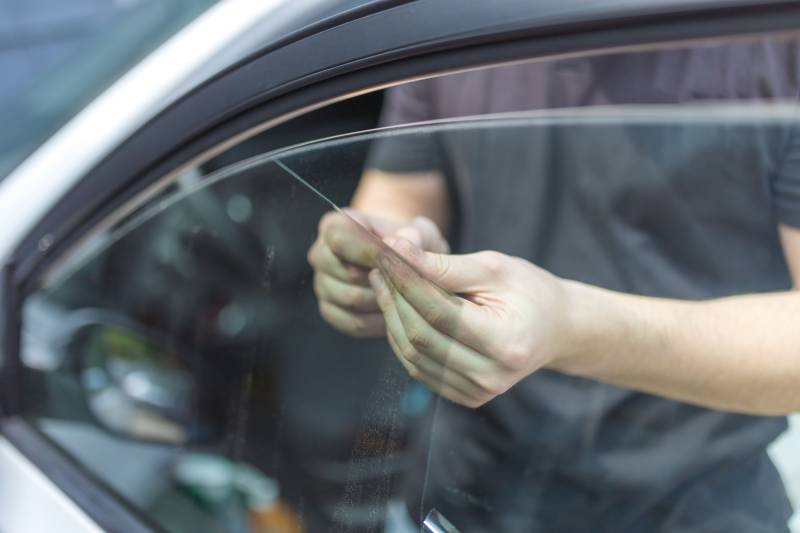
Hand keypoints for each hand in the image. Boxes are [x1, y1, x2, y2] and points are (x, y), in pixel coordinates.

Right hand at [308, 210, 447, 336]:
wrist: (403, 260)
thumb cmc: (412, 242)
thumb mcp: (420, 232)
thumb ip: (414, 236)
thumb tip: (399, 246)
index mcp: (334, 226)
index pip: (340, 240)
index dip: (371, 252)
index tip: (398, 261)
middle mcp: (320, 253)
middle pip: (347, 274)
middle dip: (382, 280)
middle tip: (408, 282)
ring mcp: (321, 284)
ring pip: (351, 300)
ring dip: (383, 301)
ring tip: (406, 297)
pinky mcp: (330, 310)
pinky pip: (353, 322)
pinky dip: (379, 322)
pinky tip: (398, 313)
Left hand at [369, 238, 577, 406]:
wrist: (554, 329)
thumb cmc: (527, 290)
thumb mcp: (493, 268)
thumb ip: (445, 265)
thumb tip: (398, 251)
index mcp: (506, 342)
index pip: (438, 312)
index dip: (406, 281)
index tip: (386, 254)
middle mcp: (491, 376)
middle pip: (420, 336)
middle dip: (393, 298)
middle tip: (378, 268)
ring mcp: (477, 392)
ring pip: (412, 355)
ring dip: (391, 317)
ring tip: (384, 284)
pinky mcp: (465, 397)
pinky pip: (418, 368)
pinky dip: (402, 337)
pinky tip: (398, 309)